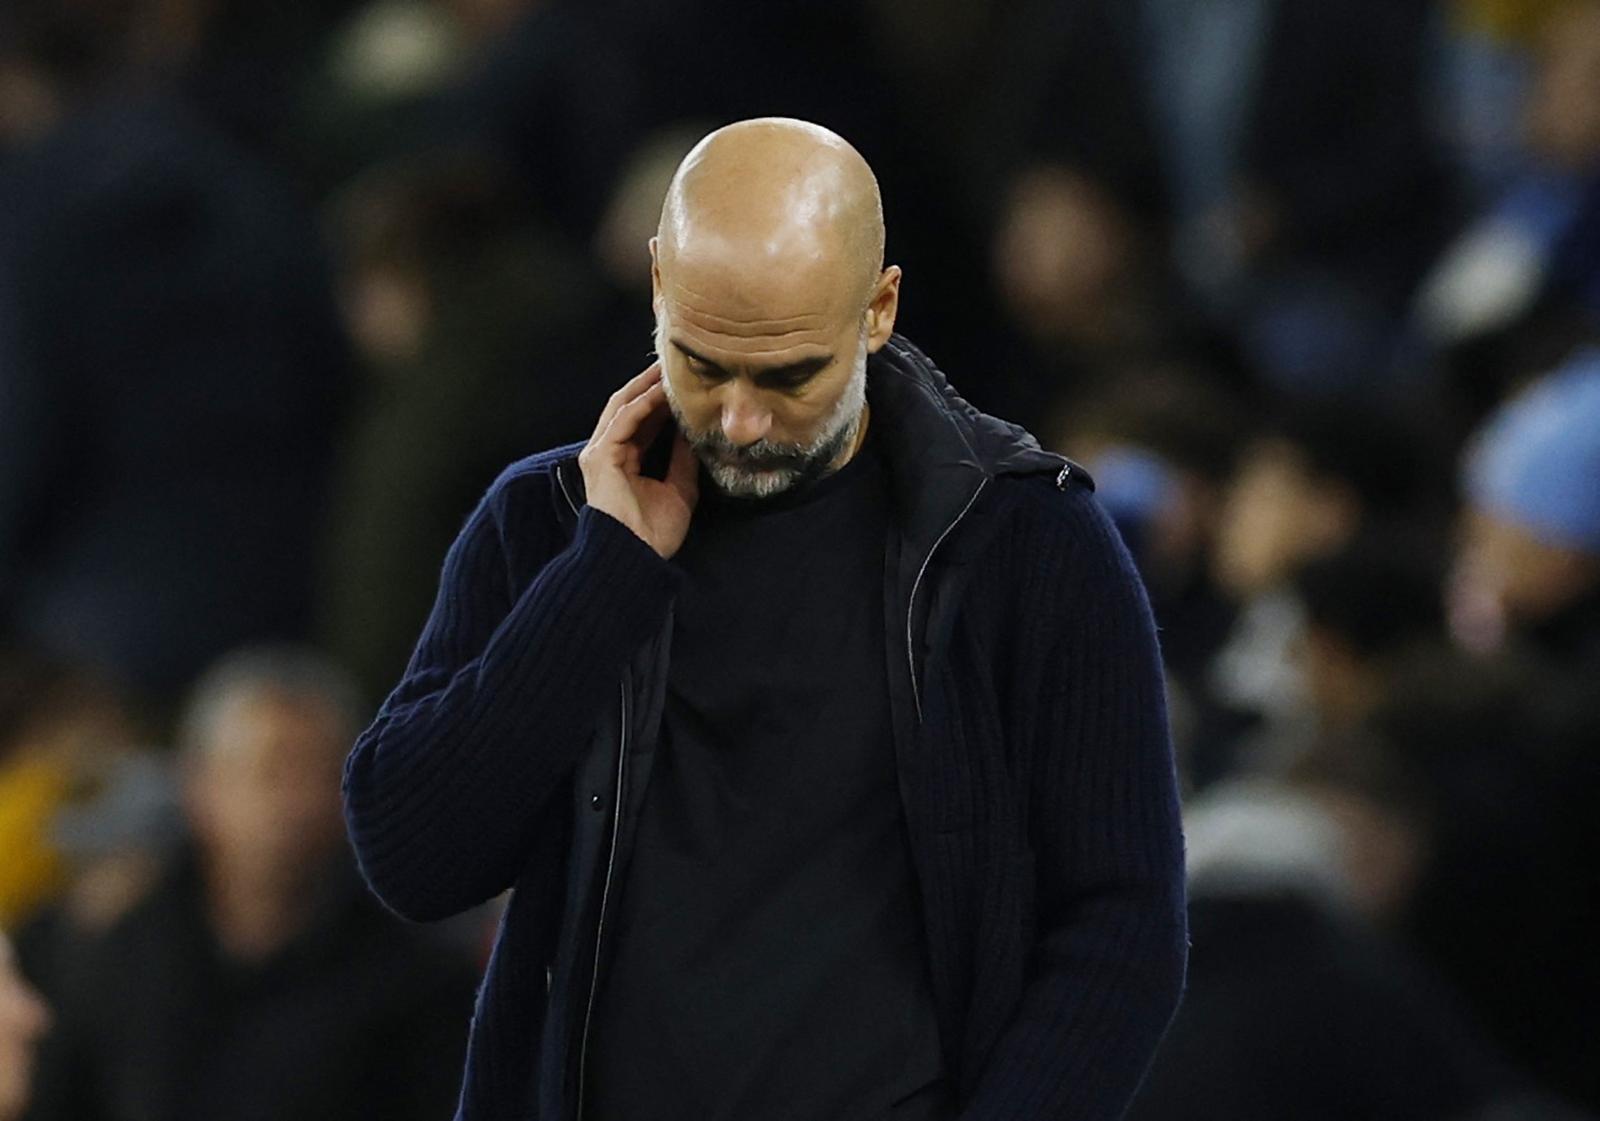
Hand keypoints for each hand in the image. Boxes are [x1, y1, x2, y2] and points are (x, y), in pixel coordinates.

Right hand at [578, 363, 698, 557]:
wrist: (635, 558)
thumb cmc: (653, 533)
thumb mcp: (679, 489)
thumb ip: (683, 459)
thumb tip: (693, 431)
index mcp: (622, 460)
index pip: (642, 419)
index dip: (662, 399)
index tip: (685, 382)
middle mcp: (607, 451)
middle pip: (630, 406)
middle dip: (651, 384)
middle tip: (676, 363)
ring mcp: (600, 452)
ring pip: (624, 407)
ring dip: (647, 385)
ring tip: (670, 366)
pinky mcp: (600, 455)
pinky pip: (624, 420)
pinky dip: (644, 403)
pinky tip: (663, 390)